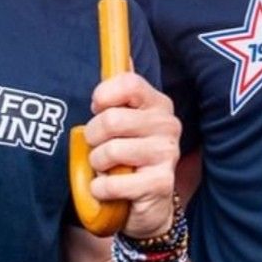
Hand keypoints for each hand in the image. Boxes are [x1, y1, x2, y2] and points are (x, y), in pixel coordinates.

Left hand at [83, 72, 179, 238]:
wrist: (148, 206)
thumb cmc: (129, 157)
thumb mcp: (125, 122)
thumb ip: (121, 92)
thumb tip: (121, 54)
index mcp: (158, 104)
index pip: (129, 83)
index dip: (104, 95)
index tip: (97, 108)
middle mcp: (168, 125)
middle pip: (112, 119)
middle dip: (93, 136)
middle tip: (97, 147)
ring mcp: (167, 154)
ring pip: (110, 151)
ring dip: (96, 164)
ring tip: (105, 168)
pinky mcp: (161, 183)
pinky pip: (114, 182)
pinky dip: (100, 188)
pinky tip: (107, 189)